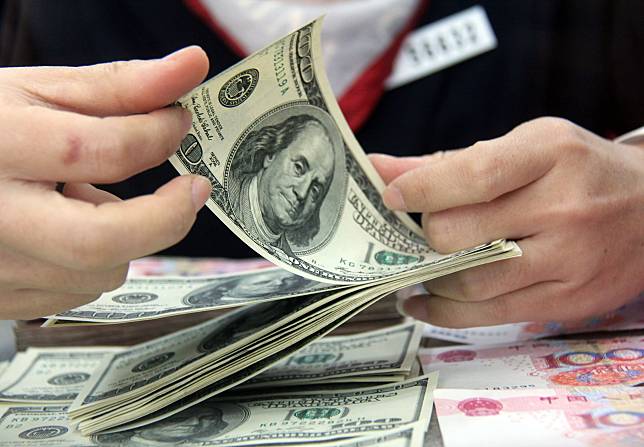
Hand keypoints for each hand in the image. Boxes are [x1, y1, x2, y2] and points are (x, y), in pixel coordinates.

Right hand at [0, 47, 210, 318]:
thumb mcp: (37, 93)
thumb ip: (119, 86)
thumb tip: (192, 66)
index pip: (95, 149)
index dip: (155, 136)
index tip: (179, 122)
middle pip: (100, 241)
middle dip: (166, 217)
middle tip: (194, 188)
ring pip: (100, 272)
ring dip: (124, 236)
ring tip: (85, 196)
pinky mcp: (4, 300)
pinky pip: (78, 290)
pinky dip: (94, 259)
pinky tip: (66, 225)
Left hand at [370, 117, 643, 326]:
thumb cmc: (575, 170)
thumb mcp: (524, 147)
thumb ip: (450, 162)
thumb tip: (380, 168)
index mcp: (549, 154)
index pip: (474, 176)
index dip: (421, 189)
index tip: (391, 196)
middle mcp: (564, 207)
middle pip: (461, 234)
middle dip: (428, 235)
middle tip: (425, 231)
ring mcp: (569, 260)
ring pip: (472, 282)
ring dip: (432, 278)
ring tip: (422, 267)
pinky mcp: (567, 301)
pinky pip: (490, 315)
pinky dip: (445, 312)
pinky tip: (424, 301)